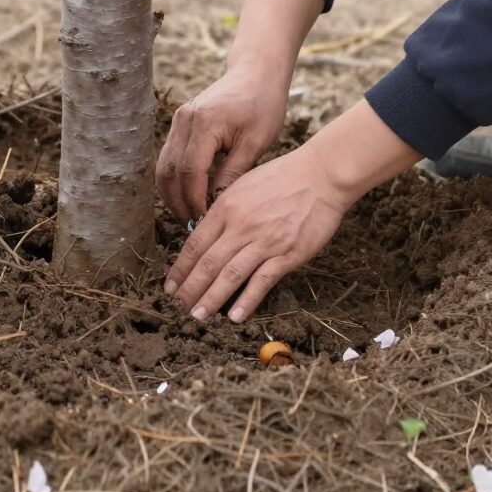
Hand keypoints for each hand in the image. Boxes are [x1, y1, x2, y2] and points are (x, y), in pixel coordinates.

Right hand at [155, 63, 289, 224]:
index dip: (194, 201)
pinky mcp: (180, 122)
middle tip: (193, 227)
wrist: (256, 73)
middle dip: (178, 203)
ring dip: (172, 193)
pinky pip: (169, 156)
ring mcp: (179, 119)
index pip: (190, 173)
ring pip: (164, 166)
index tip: (205, 223)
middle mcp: (184, 120)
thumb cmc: (263, 105)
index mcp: (204, 124)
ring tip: (188, 216)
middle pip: (170, 172)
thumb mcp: (255, 143)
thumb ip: (232, 174)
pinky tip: (187, 195)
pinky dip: (174, 179)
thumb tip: (215, 207)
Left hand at [164, 98, 420, 323]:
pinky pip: (262, 281)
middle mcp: (241, 225)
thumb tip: (206, 231)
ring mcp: (264, 241)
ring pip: (230, 275)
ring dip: (211, 299)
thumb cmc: (283, 177)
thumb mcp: (244, 185)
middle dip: (190, 288)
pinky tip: (235, 316)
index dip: (180, 268)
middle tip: (179, 307)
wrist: (320, 175)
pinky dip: (247, 301)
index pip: (196, 243)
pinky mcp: (287, 254)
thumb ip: (225, 209)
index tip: (170, 285)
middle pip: (208, 263)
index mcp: (227, 207)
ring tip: (198, 316)